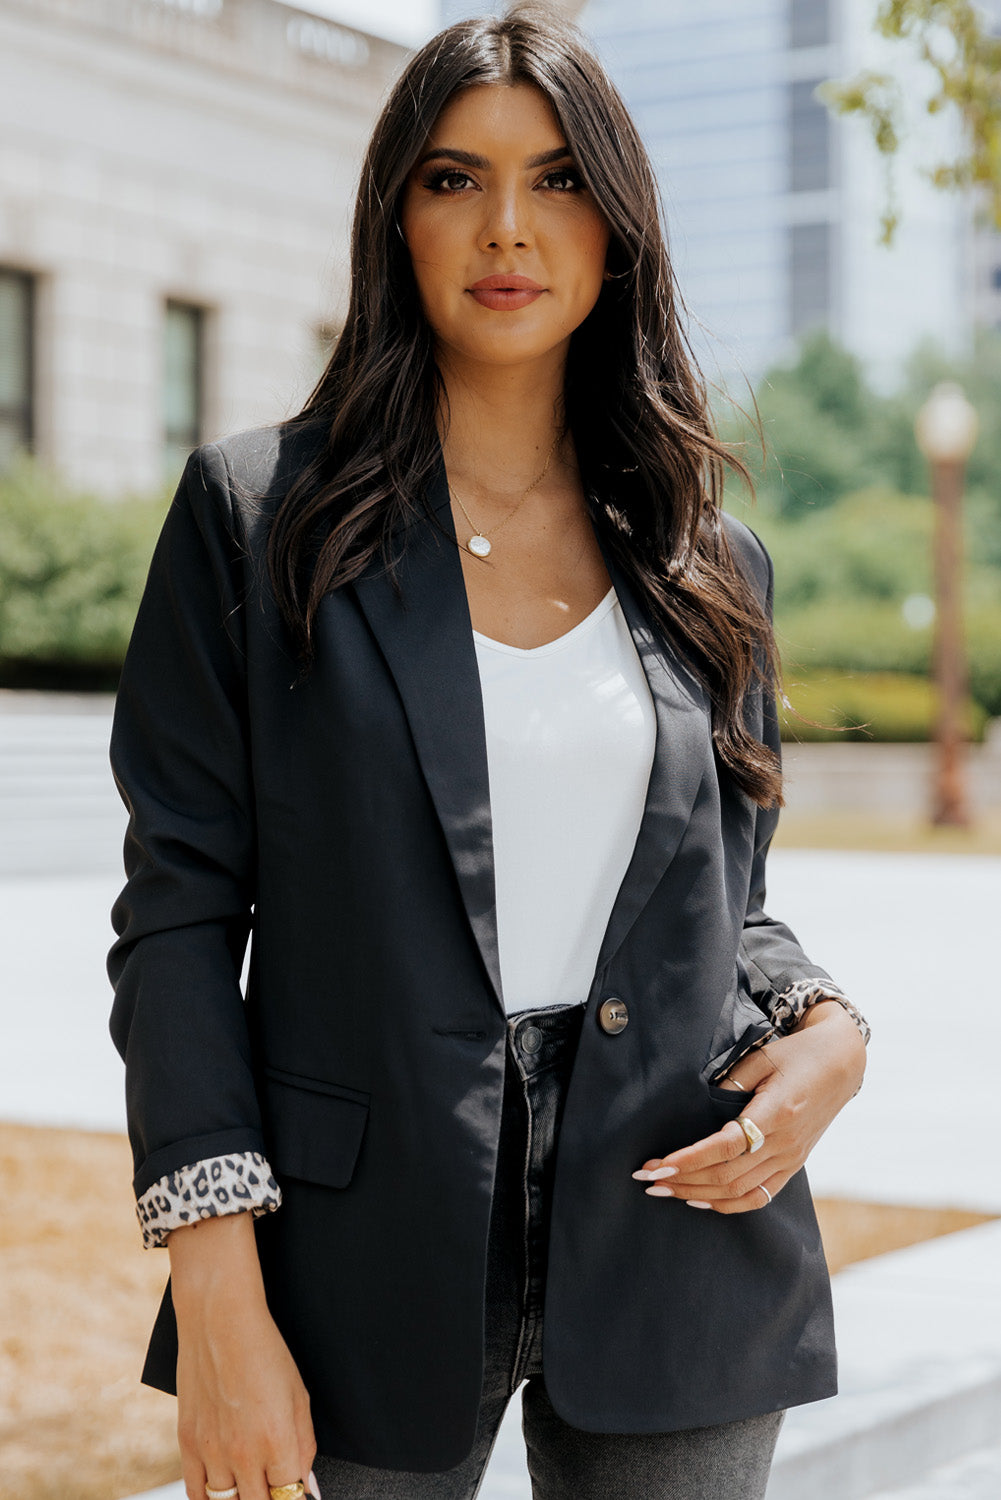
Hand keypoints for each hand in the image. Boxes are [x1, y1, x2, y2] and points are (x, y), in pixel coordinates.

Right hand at [169, 1213, 318, 1499]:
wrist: (219, 1320)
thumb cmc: (266, 1352)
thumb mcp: (299, 1395)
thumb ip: (304, 1446)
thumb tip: (306, 1488)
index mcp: (277, 1441)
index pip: (290, 1496)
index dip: (294, 1494)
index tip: (293, 1489)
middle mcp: (243, 1454)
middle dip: (270, 1498)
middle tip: (272, 1483)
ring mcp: (211, 1451)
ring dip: (241, 1497)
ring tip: (250, 1482)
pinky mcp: (186, 1444)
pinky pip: (196, 1494)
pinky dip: (211, 1499)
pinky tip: (223, 1491)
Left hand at [631, 1000, 866, 1212]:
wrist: (841, 1063)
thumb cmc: (796, 1054)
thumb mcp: (761, 1057)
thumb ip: (729, 1083)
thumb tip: (697, 1106)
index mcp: (777, 1114)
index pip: (726, 1147)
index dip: (689, 1159)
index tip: (657, 1164)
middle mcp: (786, 1144)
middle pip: (727, 1176)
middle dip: (683, 1181)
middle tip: (646, 1178)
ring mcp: (791, 1159)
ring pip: (740, 1192)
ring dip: (698, 1195)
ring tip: (664, 1191)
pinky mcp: (793, 1165)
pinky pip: (760, 1197)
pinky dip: (728, 1204)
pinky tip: (701, 1201)